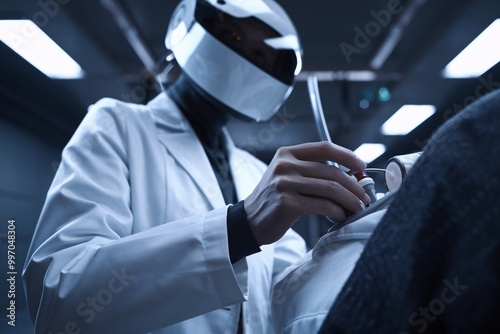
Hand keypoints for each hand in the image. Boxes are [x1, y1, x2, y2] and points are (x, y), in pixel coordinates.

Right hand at [244, 141, 369, 244]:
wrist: (250, 221)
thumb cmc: (273, 199)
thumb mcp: (287, 175)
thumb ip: (311, 170)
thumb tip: (349, 175)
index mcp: (287, 154)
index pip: (324, 148)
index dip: (347, 155)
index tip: (361, 165)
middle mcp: (285, 165)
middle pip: (331, 171)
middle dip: (353, 185)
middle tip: (363, 196)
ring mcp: (285, 183)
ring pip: (330, 188)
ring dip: (349, 200)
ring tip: (357, 208)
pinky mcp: (287, 203)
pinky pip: (322, 205)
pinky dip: (337, 211)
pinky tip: (341, 216)